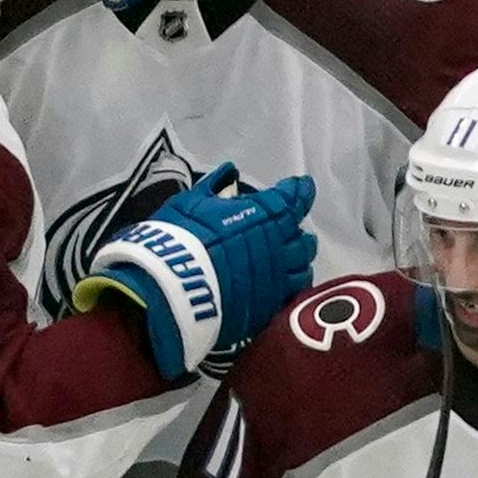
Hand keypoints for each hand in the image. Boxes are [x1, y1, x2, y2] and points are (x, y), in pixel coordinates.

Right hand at [74, 162, 316, 378]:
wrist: (173, 287)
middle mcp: (277, 247)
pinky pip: (289, 296)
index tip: (301, 187)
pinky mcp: (267, 307)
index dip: (299, 191)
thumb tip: (228, 171)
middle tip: (288, 230)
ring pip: (302, 270)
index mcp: (263, 216)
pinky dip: (289, 288)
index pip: (294, 199)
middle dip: (297, 232)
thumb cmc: (181, 237)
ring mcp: (275, 280)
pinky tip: (280, 286)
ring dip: (298, 262)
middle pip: (303, 240)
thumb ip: (214, 186)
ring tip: (288, 260)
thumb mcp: (192, 202)